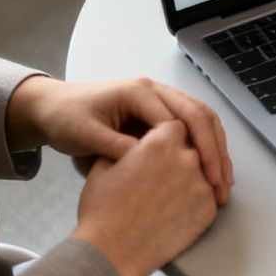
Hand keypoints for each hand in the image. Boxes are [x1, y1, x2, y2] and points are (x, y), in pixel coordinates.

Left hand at [7, 76, 231, 203]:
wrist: (52, 109)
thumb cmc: (66, 119)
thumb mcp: (85, 134)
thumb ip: (114, 145)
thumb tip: (149, 162)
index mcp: (140, 92)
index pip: (182, 118)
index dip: (199, 149)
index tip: (206, 179)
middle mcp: (157, 92)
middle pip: (201, 116)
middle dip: (216, 151)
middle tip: (221, 184)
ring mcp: (161, 102)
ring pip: (203, 121)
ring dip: (216, 150)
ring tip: (222, 182)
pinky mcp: (160, 115)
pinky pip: (192, 129)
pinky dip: (206, 149)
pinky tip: (210, 172)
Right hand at [70, 120, 219, 275]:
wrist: (112, 253)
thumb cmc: (102, 211)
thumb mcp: (105, 166)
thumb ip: (127, 144)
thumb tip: (137, 140)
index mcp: (161, 142)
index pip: (175, 126)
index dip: (166, 136)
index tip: (159, 147)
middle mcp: (187, 159)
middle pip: (192, 148)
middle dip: (179, 157)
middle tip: (162, 174)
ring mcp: (202, 185)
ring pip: (202, 172)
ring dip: (189, 179)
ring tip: (166, 196)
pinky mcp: (208, 210)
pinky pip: (208, 197)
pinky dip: (195, 201)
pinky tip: (174, 211)